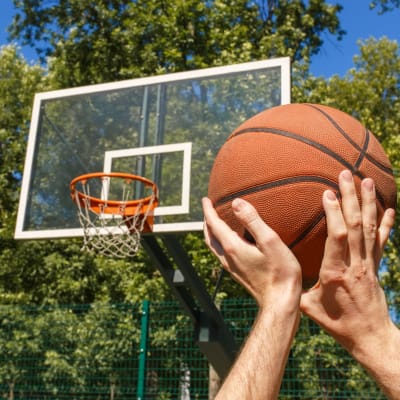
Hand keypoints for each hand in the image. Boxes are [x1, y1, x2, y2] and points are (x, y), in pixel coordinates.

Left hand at [203, 197, 301, 398]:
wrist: (280, 303)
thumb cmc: (280, 272)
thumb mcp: (269, 241)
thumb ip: (252, 221)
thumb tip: (236, 203)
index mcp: (233, 247)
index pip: (214, 224)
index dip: (208, 210)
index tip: (205, 199)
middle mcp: (228, 257)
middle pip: (209, 237)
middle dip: (207, 221)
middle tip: (208, 209)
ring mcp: (232, 267)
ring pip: (214, 247)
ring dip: (211, 233)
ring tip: (215, 223)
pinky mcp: (238, 274)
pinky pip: (222, 253)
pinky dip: (220, 242)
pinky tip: (231, 242)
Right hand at [300, 170, 395, 353]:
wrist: (371, 337)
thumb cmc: (338, 324)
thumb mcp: (309, 307)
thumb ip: (296, 288)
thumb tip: (278, 272)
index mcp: (335, 272)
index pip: (338, 237)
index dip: (335, 214)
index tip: (328, 193)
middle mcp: (355, 264)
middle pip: (356, 225)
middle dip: (351, 198)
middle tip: (346, 175)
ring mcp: (368, 264)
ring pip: (370, 228)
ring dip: (368, 203)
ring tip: (367, 181)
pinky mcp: (376, 267)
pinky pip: (382, 241)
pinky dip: (386, 223)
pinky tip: (389, 208)